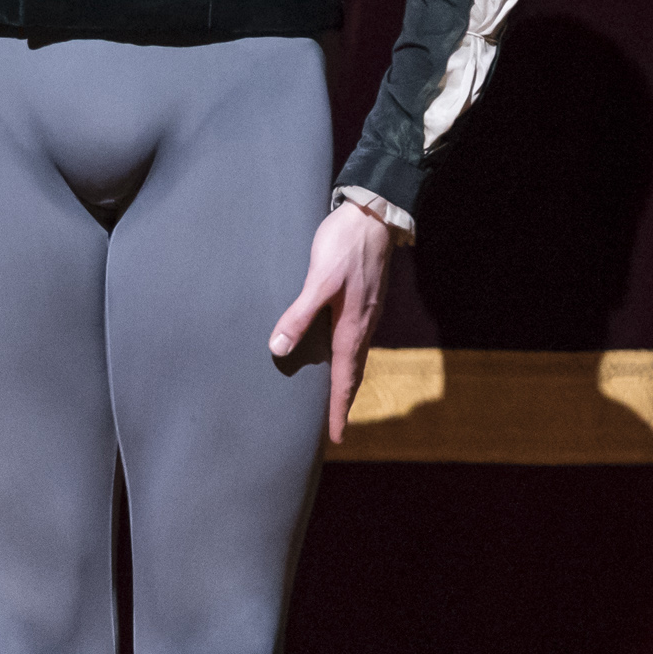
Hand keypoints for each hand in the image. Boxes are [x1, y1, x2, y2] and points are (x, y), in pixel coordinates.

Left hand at [270, 199, 396, 446]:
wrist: (374, 215)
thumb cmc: (345, 245)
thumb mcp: (318, 279)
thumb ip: (299, 314)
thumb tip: (278, 348)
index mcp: (352, 328)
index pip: (344, 380)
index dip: (338, 409)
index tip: (335, 437)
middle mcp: (363, 326)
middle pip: (353, 374)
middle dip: (343, 402)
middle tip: (335, 427)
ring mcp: (367, 313)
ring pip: (356, 357)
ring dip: (346, 380)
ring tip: (335, 398)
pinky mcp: (365, 300)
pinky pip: (356, 340)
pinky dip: (347, 358)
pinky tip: (339, 353)